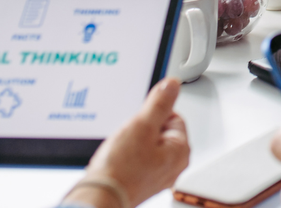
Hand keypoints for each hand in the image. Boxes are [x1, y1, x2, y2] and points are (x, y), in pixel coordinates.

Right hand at [66, 78, 189, 207]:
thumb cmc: (121, 169)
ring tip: (121, 150)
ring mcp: (156, 175)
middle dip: (141, 129)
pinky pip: (135, 159)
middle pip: (159, 131)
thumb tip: (173, 85)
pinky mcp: (140, 182)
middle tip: (128, 137)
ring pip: (145, 145)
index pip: (174, 116)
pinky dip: (125, 156)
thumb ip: (159, 102)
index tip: (140, 119)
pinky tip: (116, 160)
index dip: (153, 113)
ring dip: (131, 142)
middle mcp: (173, 166)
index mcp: (181, 151)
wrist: (99, 197)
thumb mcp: (142, 124)